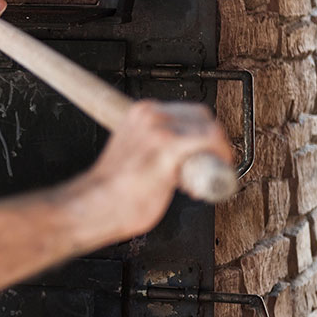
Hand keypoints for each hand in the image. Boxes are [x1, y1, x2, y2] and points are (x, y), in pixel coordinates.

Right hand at [75, 101, 233, 244]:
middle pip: (203, 118)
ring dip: (216, 153)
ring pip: (210, 131)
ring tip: (201, 177)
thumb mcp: (132, 149)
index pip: (188, 112)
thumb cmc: (112, 187)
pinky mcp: (168, 149)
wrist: (97, 204)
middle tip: (209, 165)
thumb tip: (175, 153)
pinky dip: (219, 159)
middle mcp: (150, 115)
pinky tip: (206, 180)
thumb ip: (150, 144)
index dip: (203, 133)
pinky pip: (209, 144)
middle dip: (213, 142)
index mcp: (140, 112)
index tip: (205, 152)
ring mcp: (159, 131)